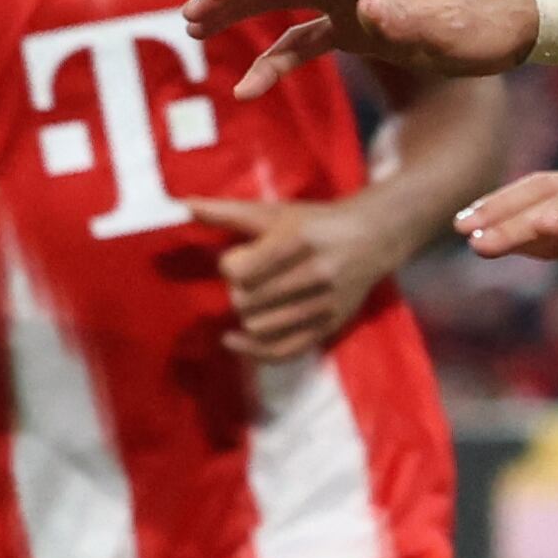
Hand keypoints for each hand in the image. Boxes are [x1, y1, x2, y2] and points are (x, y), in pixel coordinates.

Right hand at [182, 0, 536, 98]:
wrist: (516, 25)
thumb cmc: (483, 22)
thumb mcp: (447, 25)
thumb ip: (405, 19)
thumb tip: (364, 10)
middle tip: (189, 17)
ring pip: (286, 3)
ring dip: (243, 16)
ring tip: (197, 32)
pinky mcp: (363, 27)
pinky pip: (308, 40)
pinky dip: (278, 59)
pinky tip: (250, 86)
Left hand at [185, 196, 392, 360]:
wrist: (374, 238)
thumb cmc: (317, 221)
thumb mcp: (276, 212)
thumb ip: (228, 212)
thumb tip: (183, 205)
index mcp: (298, 240)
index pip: (240, 271)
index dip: (231, 266)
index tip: (241, 259)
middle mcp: (315, 273)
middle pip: (247, 301)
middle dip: (238, 293)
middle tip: (249, 282)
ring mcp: (325, 303)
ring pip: (261, 328)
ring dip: (247, 316)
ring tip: (254, 302)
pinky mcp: (330, 325)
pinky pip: (286, 350)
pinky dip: (254, 352)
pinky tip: (235, 341)